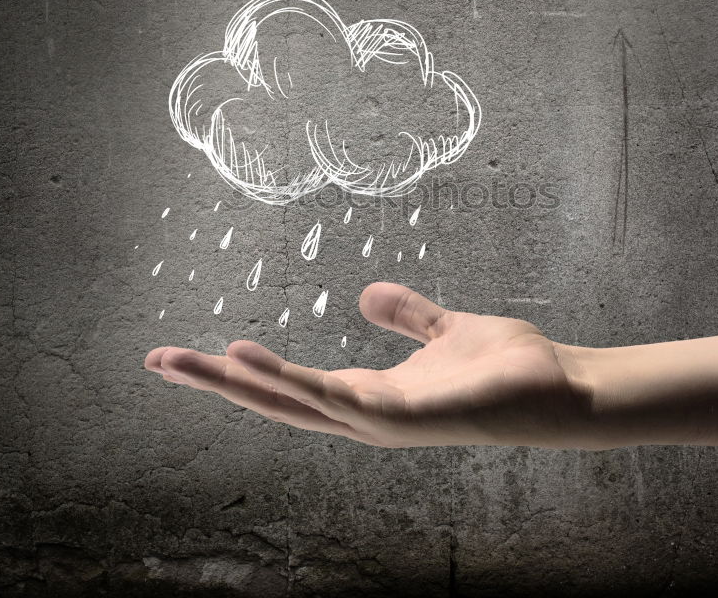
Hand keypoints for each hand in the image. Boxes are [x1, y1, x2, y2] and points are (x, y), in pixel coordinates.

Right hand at [144, 282, 594, 448]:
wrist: (562, 389)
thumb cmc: (506, 367)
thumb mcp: (442, 330)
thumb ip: (406, 316)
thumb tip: (365, 294)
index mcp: (369, 394)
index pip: (290, 386)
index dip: (240, 372)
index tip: (193, 352)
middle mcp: (365, 415)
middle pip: (275, 401)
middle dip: (214, 384)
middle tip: (155, 361)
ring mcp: (380, 422)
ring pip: (292, 404)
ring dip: (237, 383)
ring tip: (186, 360)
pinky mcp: (404, 418)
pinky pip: (335, 399)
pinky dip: (289, 382)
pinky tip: (250, 358)